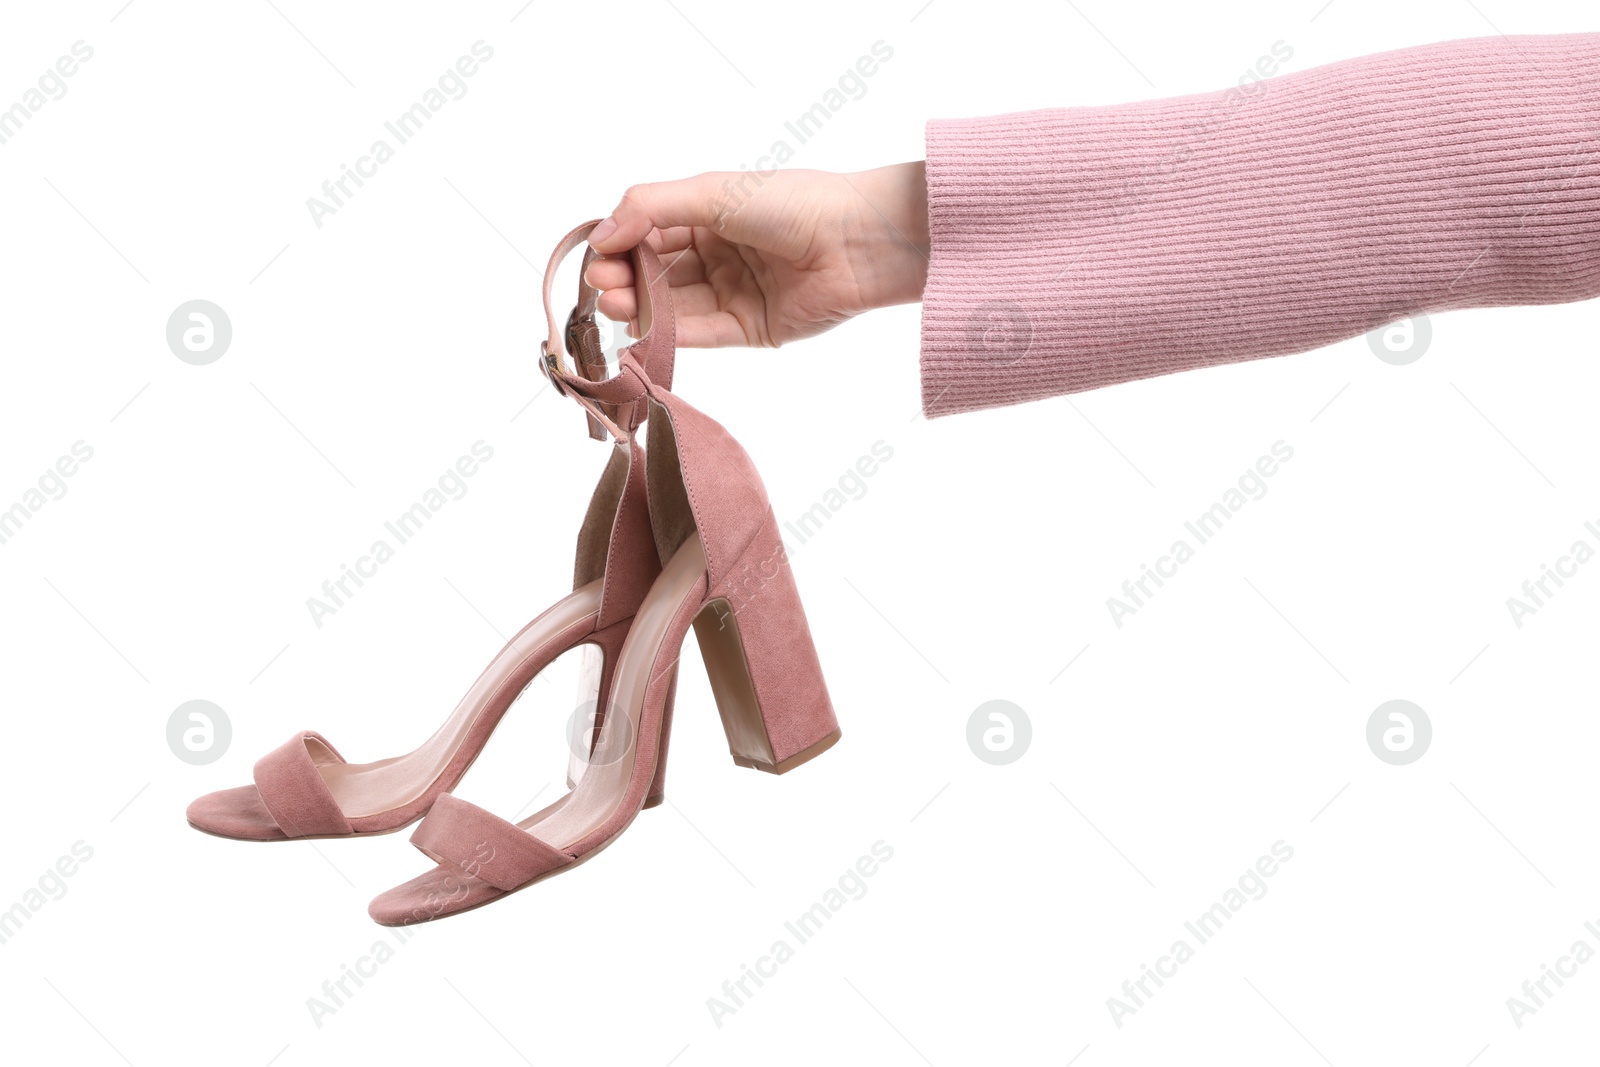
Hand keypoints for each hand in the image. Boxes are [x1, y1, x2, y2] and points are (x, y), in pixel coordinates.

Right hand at [584, 162, 928, 347]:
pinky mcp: (750, 329)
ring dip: (639, 305)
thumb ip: (651, 207)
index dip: (619, 242)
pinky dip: (668, 332)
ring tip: (614, 302)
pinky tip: (640, 327)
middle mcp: (720, 252)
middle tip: (601, 284)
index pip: (650, 230)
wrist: (856, 241)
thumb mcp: (713, 191)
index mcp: (711, 212)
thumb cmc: (794, 203)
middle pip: (656, 271)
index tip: (597, 254)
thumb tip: (601, 233)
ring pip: (673, 305)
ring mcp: (734, 292)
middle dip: (624, 277)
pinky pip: (701, 333)